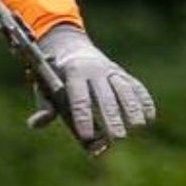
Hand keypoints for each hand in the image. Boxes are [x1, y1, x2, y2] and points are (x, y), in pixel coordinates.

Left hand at [38, 24, 156, 144]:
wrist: (70, 47)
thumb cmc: (55, 74)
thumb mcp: (44, 85)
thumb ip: (44, 105)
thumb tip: (36, 123)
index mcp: (73, 73)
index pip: (79, 97)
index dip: (83, 117)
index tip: (87, 136)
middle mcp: (94, 70)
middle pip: (105, 96)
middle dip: (112, 118)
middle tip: (117, 138)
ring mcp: (111, 71)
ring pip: (125, 90)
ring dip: (132, 109)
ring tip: (137, 129)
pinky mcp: (122, 74)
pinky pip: (136, 87)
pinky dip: (144, 101)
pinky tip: (149, 119)